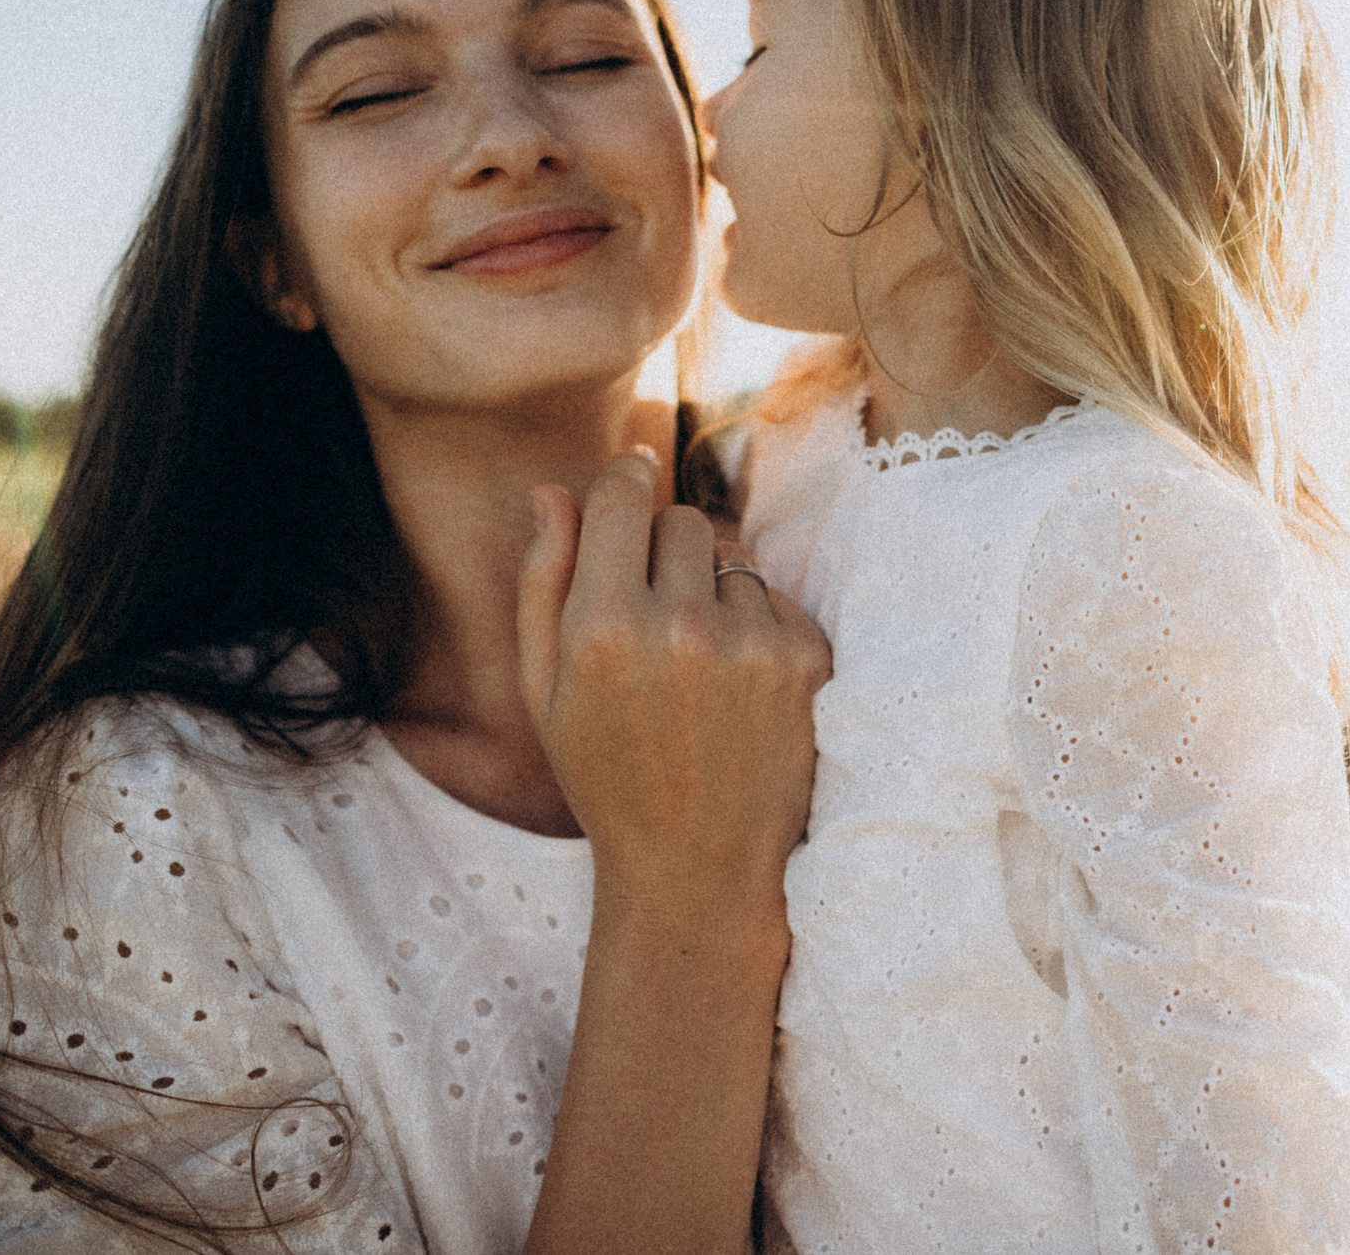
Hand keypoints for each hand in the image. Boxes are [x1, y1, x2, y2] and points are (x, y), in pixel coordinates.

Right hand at [516, 452, 829, 927]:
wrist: (697, 870)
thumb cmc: (607, 778)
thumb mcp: (546, 691)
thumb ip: (542, 583)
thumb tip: (552, 491)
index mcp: (603, 627)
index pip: (625, 495)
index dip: (626, 480)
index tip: (631, 480)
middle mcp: (682, 626)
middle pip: (682, 521)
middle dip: (666, 550)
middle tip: (653, 612)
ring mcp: (752, 644)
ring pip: (734, 557)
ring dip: (714, 591)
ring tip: (696, 667)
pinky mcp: (807, 661)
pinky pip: (777, 598)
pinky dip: (757, 627)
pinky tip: (737, 688)